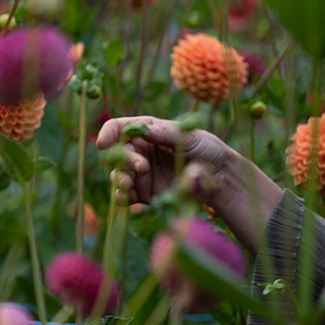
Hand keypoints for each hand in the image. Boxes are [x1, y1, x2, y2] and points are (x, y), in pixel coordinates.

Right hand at [95, 115, 241, 209]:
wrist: (220, 176)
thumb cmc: (207, 149)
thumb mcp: (189, 136)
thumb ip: (165, 134)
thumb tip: (142, 129)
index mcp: (149, 131)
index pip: (121, 128)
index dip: (109, 133)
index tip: (103, 142)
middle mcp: (141, 151)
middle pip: (118, 153)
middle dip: (123, 159)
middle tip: (142, 167)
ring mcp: (141, 173)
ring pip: (118, 175)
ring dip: (119, 178)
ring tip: (129, 183)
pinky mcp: (145, 194)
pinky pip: (126, 196)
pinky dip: (122, 197)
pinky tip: (126, 196)